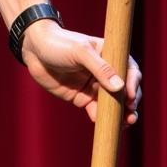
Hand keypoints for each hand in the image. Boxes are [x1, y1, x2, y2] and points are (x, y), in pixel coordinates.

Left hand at [20, 20, 141, 124]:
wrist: (33, 51)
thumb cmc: (57, 43)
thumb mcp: (79, 51)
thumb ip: (100, 68)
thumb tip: (120, 87)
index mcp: (109, 54)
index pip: (129, 70)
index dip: (133, 83)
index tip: (130, 96)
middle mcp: (105, 72)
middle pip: (125, 90)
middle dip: (131, 103)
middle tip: (131, 114)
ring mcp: (94, 85)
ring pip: (113, 103)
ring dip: (120, 114)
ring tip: (125, 123)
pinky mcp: (83, 97)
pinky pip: (96, 110)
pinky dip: (101, 118)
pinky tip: (101, 122)